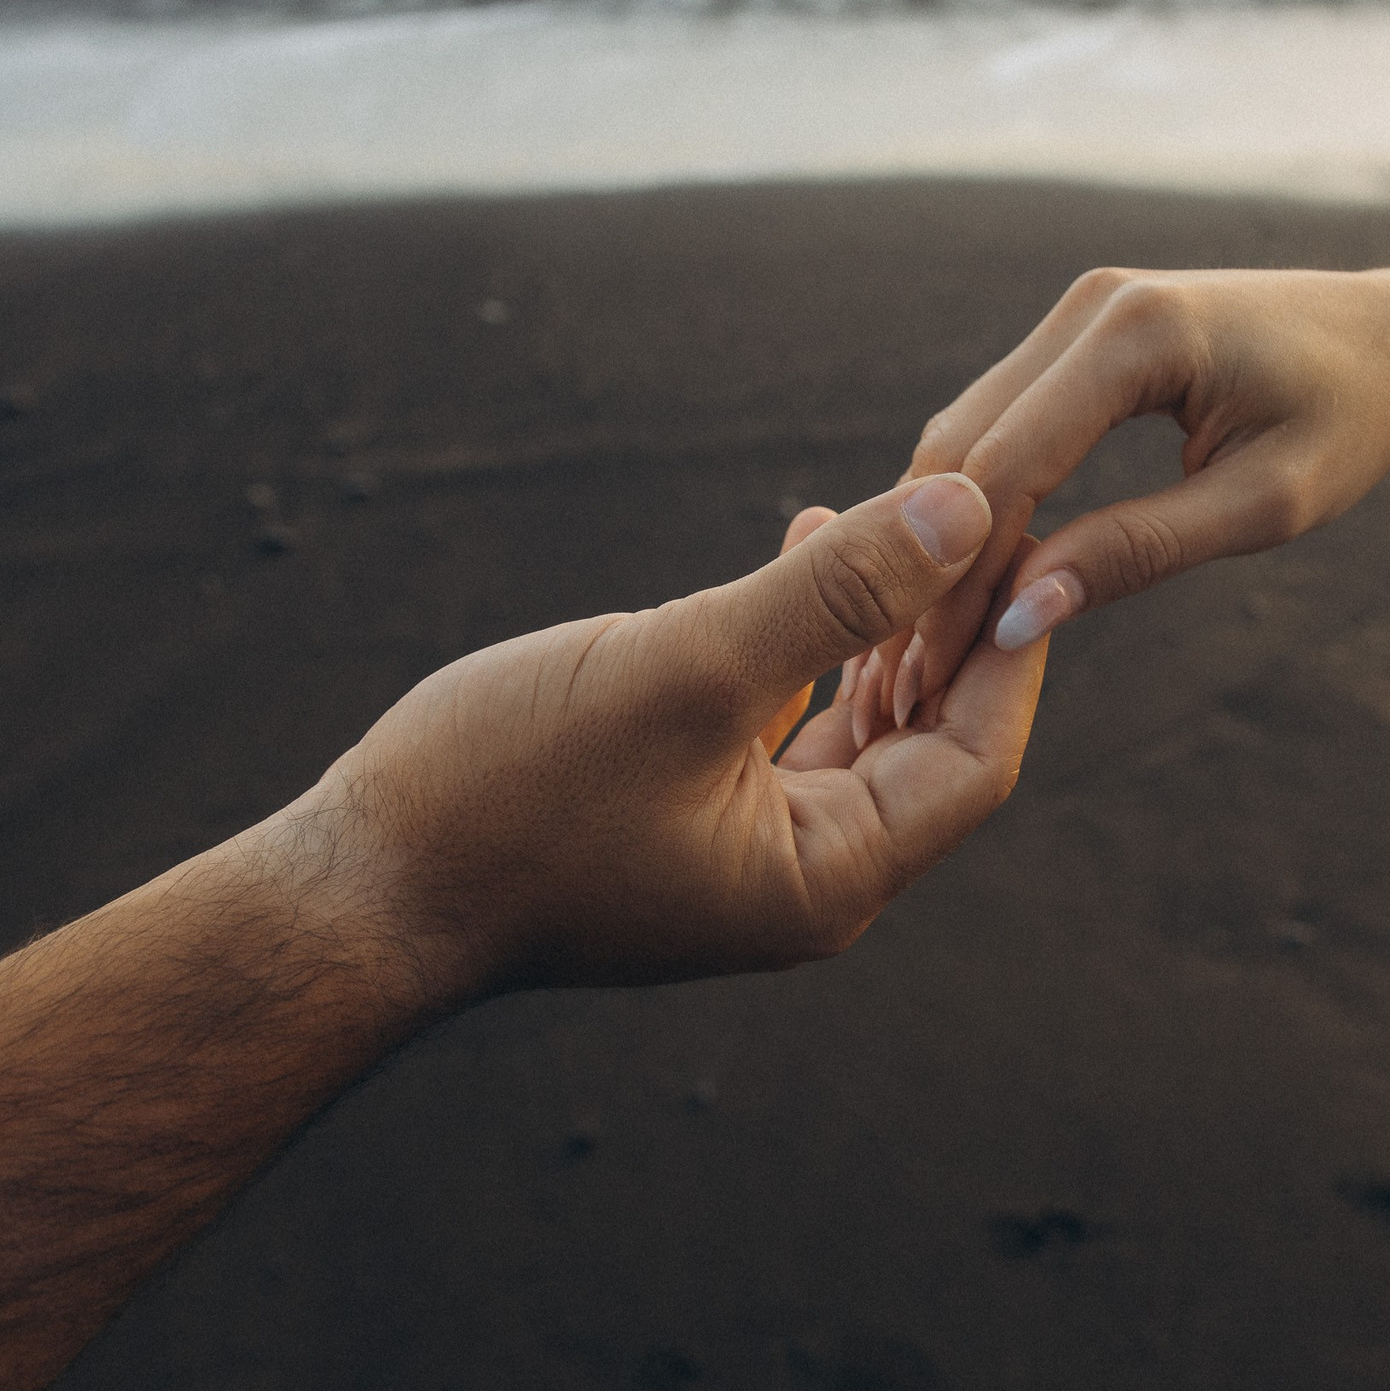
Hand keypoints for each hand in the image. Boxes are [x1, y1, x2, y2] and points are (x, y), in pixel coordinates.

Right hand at [307, 473, 1048, 998]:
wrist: (357, 887)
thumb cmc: (507, 795)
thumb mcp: (687, 672)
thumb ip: (836, 594)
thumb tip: (970, 510)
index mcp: (827, 873)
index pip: (977, 756)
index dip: (1015, 641)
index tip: (1032, 529)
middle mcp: (803, 874)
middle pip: (928, 737)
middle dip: (953, 622)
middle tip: (980, 503)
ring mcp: (741, 847)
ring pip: (855, 721)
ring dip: (879, 620)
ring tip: (898, 509)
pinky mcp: (684, 811)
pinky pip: (783, 719)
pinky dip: (806, 640)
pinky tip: (805, 546)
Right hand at [850, 260, 1389, 743]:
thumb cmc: (1353, 421)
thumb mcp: (1263, 508)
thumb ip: (1138, 553)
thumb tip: (1019, 616)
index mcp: (1138, 333)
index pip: (1008, 467)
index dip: (961, 576)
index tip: (933, 672)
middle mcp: (1089, 304)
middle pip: (964, 448)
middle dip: (930, 565)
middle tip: (903, 676)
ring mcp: (1077, 310)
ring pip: (965, 434)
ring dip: (939, 538)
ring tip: (920, 643)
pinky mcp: (1077, 332)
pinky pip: (999, 421)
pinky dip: (974, 503)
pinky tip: (960, 580)